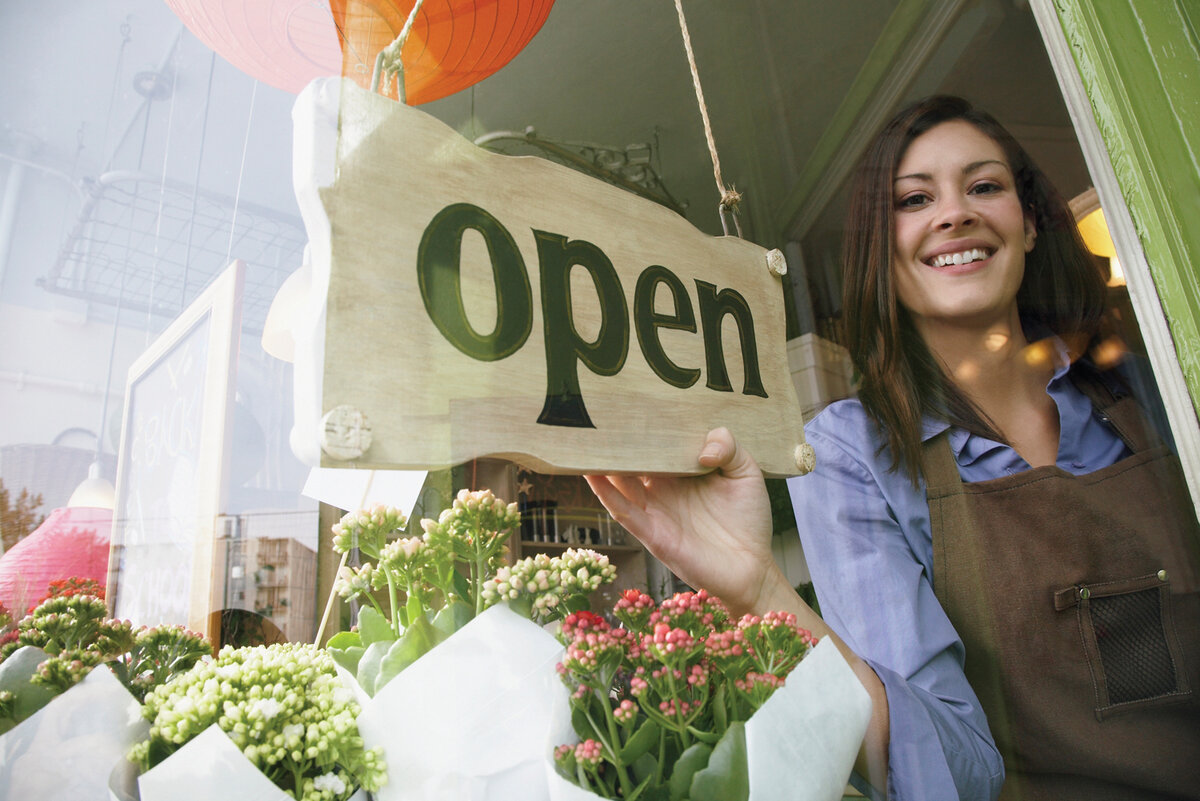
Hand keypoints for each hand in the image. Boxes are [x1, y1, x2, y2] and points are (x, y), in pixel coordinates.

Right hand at [585, 427, 780, 615]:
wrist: (752, 567)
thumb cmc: (748, 520)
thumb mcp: (745, 472)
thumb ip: (729, 447)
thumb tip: (703, 449)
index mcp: (681, 472)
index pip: (656, 444)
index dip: (643, 425)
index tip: (627, 400)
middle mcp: (662, 489)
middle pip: (631, 460)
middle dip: (614, 439)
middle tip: (596, 412)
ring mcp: (654, 511)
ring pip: (619, 482)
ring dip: (601, 462)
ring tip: (584, 437)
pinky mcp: (652, 534)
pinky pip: (622, 510)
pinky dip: (605, 492)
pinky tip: (591, 473)